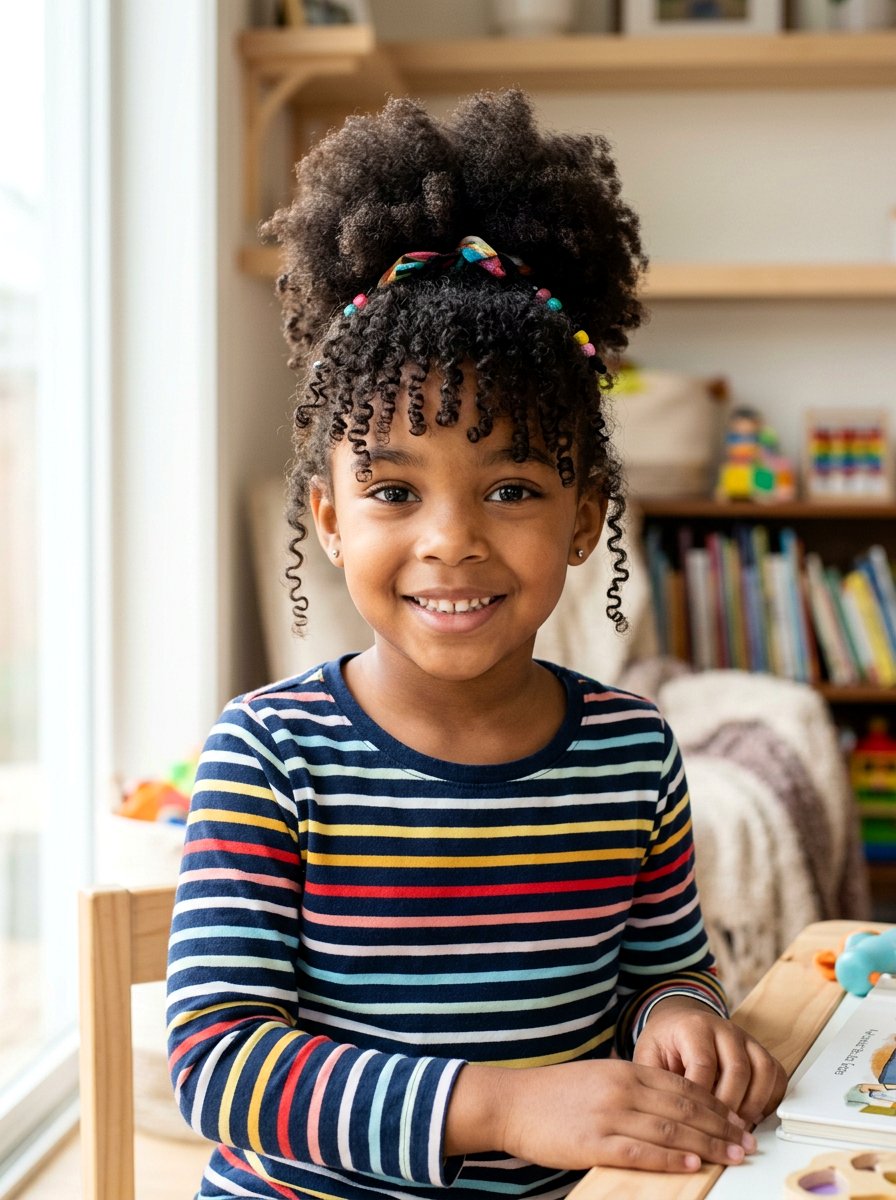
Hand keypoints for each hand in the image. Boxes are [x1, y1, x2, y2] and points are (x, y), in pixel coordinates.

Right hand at [447, 1058, 755, 1173]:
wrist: (513, 1102)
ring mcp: (609, 1115)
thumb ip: (631, 1086)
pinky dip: (670, 1158)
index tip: (738, 1120)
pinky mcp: (595, 1141)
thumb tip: (669, 1103)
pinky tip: (692, 1163)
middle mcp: (622, 1088)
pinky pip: (641, 1151)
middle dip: (721, 1126)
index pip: (682, 1086)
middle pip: (684, 1107)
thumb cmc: (555, 1094)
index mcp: (625, 1070)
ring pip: (670, 1129)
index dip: (715, 1104)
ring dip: (707, 1144)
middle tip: (747, 1141)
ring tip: (732, 1156)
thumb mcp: (599, 1078)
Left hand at [632, 996, 787, 1127]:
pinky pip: (776, 1074)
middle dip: (730, 1107)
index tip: (696, 1123)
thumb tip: (663, 1115)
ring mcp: (746, 1038)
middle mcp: (724, 1029)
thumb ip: (656, 1081)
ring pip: (763, 1071)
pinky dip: (770, 1099)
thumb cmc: (664, 1043)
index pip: (704, 1064)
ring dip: (753, 1105)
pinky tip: (753, 1117)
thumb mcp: (649, 1055)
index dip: (702, 1099)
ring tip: (736, 1128)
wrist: (678, 1020)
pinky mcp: (760, 1051)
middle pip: (738, 1069)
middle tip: (719, 1133)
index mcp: (693, 1027)